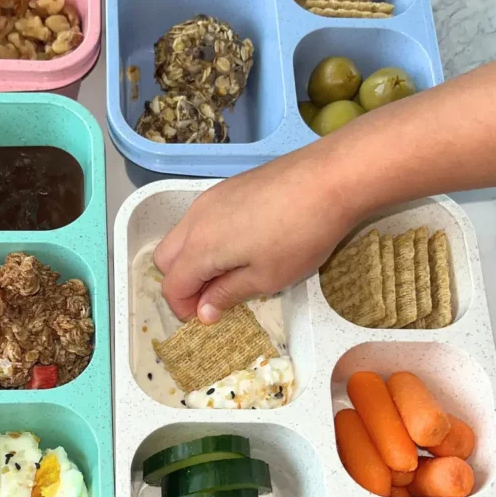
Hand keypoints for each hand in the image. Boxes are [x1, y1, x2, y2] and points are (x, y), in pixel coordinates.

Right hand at [154, 145, 357, 322]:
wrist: (329, 178)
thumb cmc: (300, 236)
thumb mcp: (266, 278)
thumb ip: (227, 294)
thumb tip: (203, 311)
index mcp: (200, 247)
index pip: (172, 285)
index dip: (184, 308)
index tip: (206, 318)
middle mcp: (195, 219)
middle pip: (166, 258)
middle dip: (181, 282)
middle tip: (212, 296)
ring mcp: (210, 198)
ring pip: (182, 235)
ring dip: (193, 259)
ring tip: (230, 271)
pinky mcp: (227, 187)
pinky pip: (201, 218)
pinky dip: (207, 238)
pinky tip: (242, 243)